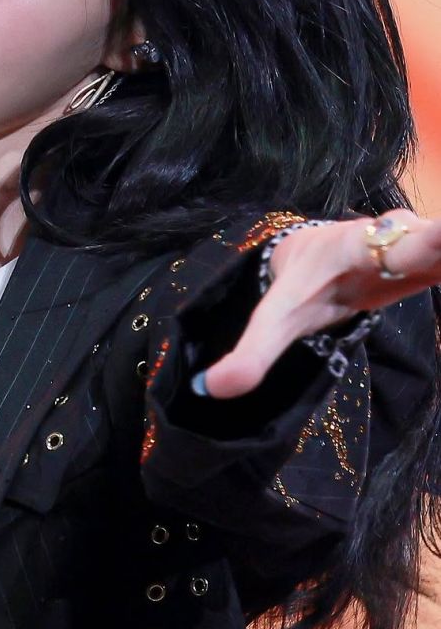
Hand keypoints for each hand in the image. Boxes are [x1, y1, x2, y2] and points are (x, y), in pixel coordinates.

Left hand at [199, 210, 440, 398]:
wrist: (312, 250)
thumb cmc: (296, 282)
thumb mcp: (273, 315)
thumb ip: (248, 354)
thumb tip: (211, 389)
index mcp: (357, 248)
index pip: (399, 240)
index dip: (433, 239)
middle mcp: (399, 239)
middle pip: (436, 240)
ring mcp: (424, 248)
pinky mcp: (438, 263)